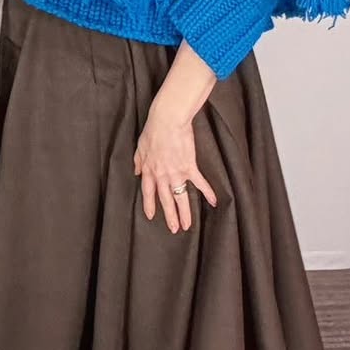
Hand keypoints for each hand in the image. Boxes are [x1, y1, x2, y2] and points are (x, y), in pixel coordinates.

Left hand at [134, 105, 217, 232]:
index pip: (148, 192)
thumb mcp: (140, 146)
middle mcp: (162, 175)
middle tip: (174, 229)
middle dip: (169, 216)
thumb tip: (136, 172)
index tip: (151, 216)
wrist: (167, 121)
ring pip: (180, 197)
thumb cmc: (153, 130)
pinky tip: (213, 202)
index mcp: (149, 170)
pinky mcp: (189, 166)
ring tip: (188, 226)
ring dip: (184, 212)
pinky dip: (207, 192)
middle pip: (166, 200)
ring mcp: (176, 172)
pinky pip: (199, 183)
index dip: (150, 205)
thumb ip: (138, 161)